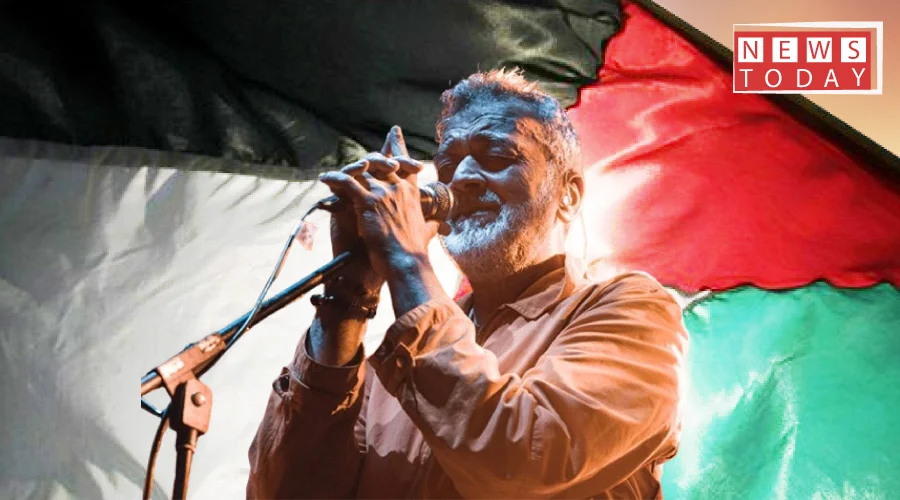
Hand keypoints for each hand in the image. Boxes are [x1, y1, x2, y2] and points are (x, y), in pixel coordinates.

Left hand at [320, 126, 438, 280]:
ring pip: (363, 171)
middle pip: (381, 162)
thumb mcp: (428, 233)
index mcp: (412, 193)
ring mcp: (383, 193)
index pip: (405, 164)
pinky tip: (324, 178)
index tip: (394, 132)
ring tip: (334, 175)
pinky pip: (347, 183)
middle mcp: (399, 187)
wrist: (407, 261)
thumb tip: (441, 225)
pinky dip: (334, 178)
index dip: (398, 147)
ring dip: (348, 171)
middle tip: (359, 160)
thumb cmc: (416, 251)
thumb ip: (433, 225)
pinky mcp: (368, 202)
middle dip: (369, 159)